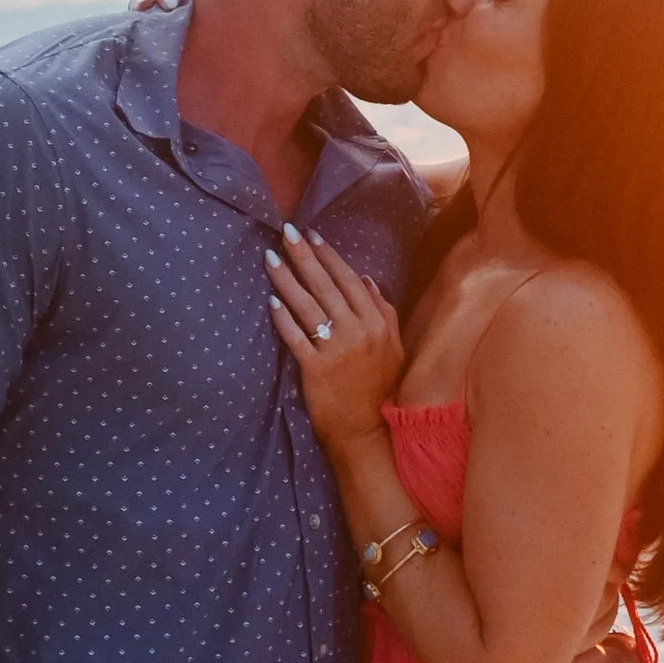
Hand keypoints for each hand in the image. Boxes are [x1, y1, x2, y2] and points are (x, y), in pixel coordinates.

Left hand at [266, 229, 404, 447]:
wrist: (367, 430)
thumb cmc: (380, 388)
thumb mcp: (393, 347)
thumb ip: (385, 312)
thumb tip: (367, 279)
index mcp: (377, 323)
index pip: (349, 279)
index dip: (328, 256)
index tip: (311, 235)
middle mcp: (358, 331)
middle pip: (325, 286)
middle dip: (304, 256)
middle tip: (285, 232)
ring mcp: (337, 350)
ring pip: (308, 306)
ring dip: (287, 279)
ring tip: (270, 257)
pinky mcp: (316, 369)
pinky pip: (296, 337)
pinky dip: (283, 318)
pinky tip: (270, 300)